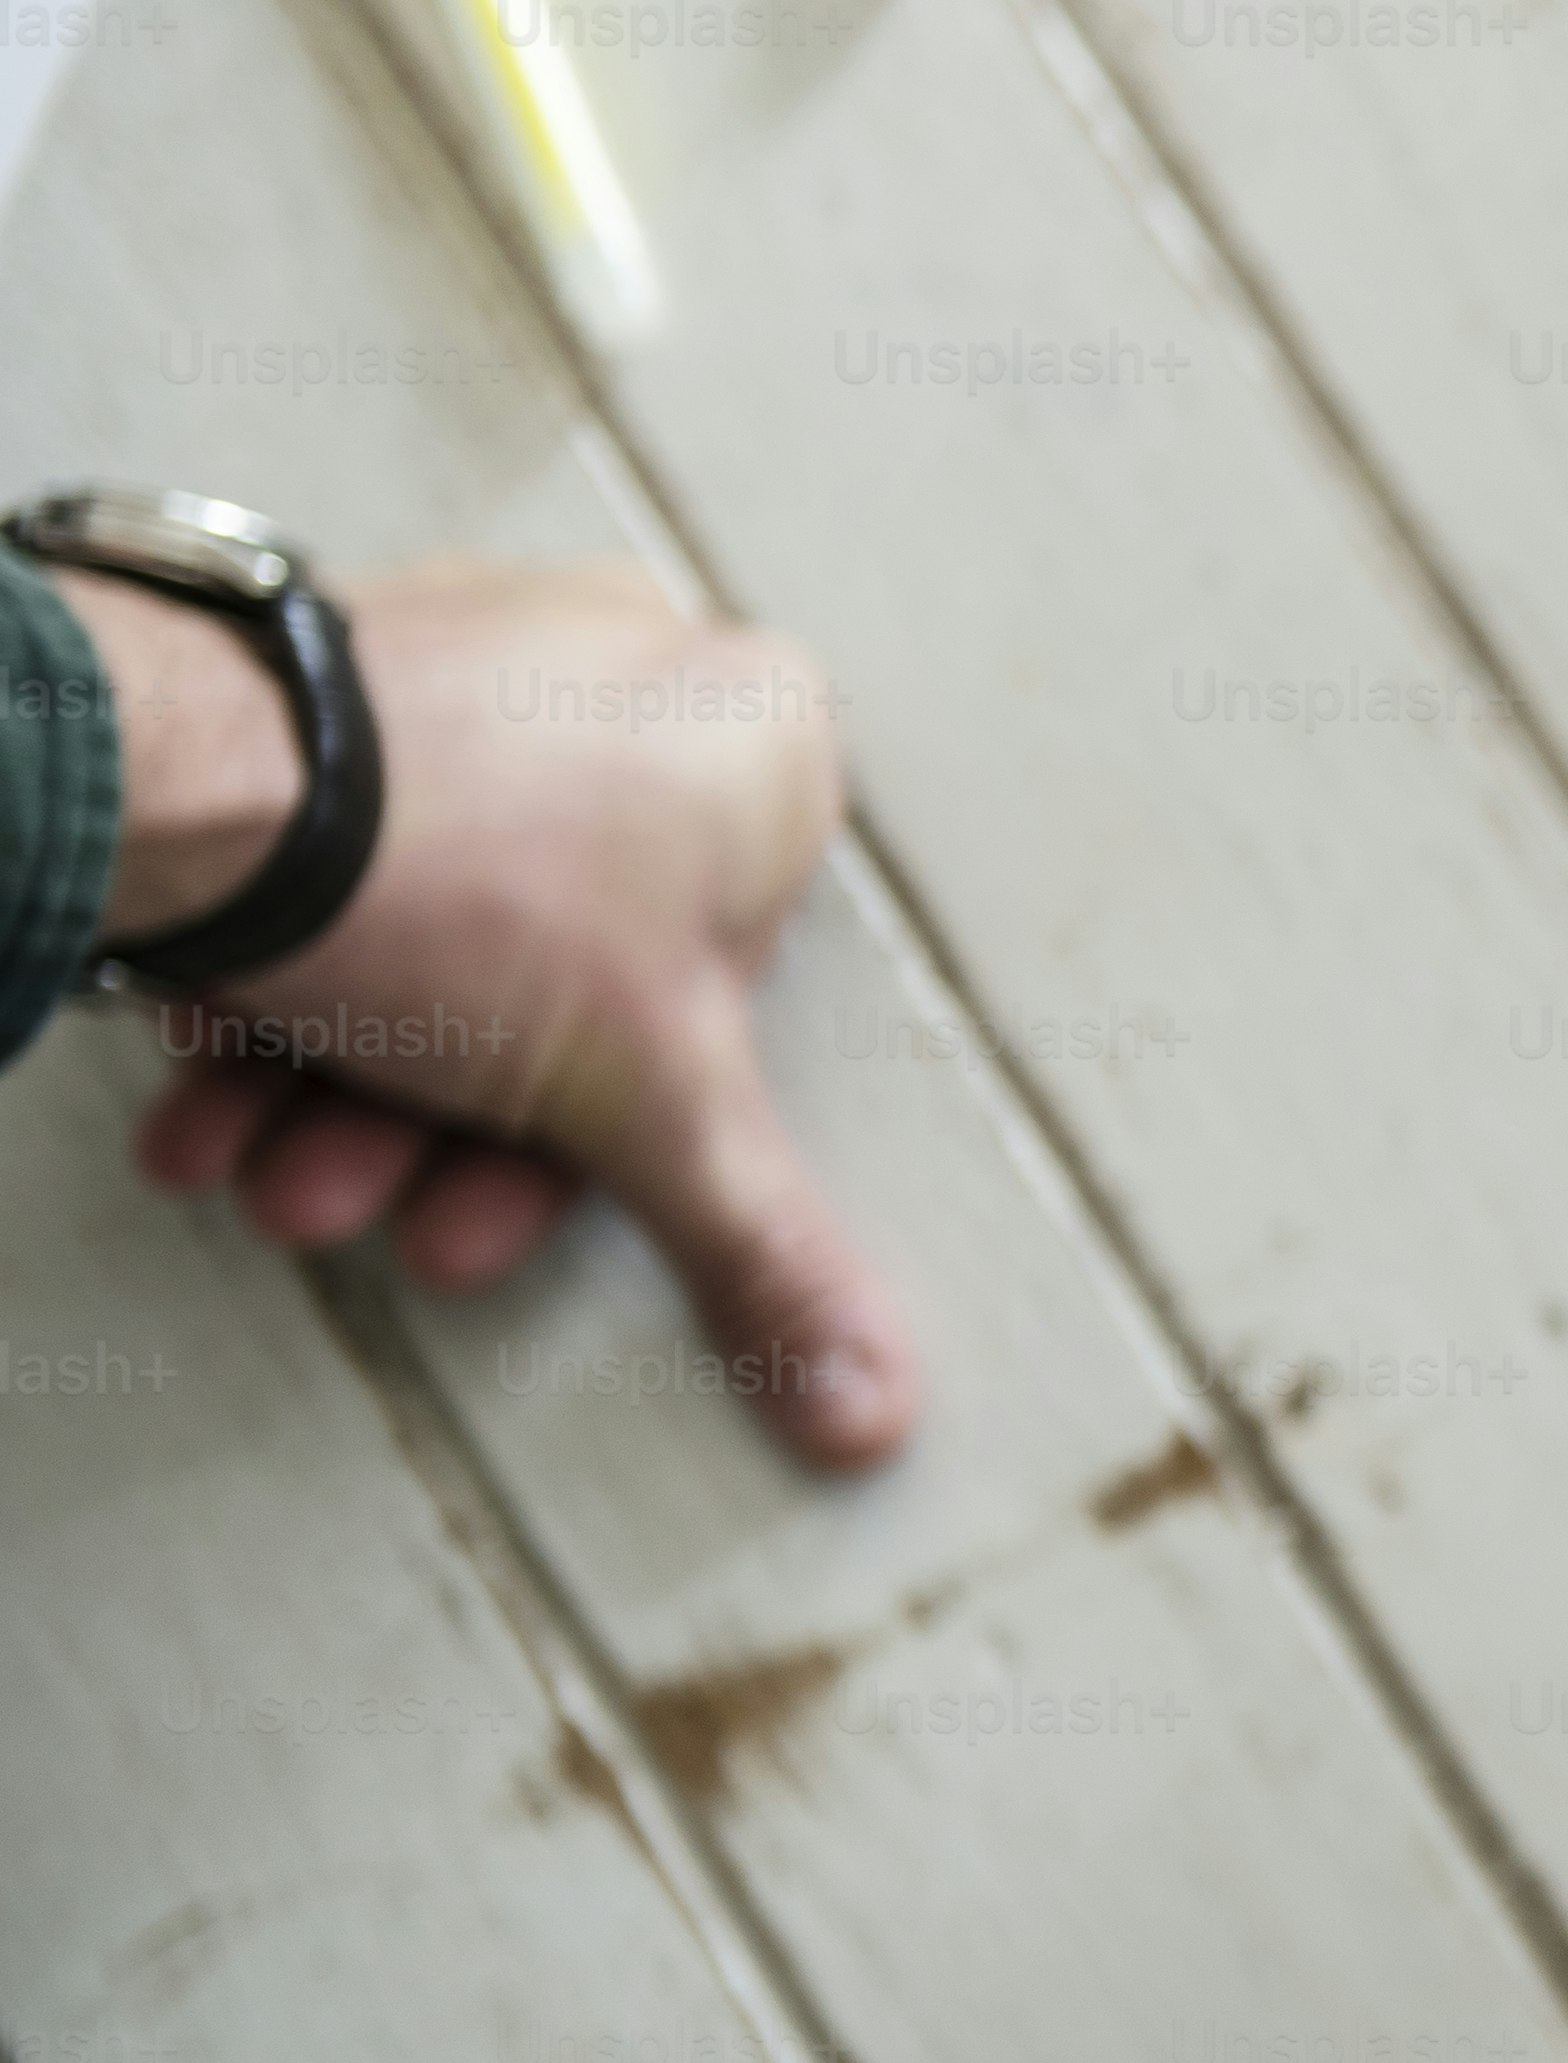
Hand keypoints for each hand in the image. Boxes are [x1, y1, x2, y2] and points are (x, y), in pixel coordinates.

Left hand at [76, 559, 914, 1466]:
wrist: (197, 774)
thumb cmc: (467, 885)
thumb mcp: (651, 1112)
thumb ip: (763, 1252)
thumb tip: (875, 1404)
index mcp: (768, 742)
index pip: (734, 979)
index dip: (623, 1119)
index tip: (537, 1186)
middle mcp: (637, 669)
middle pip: (568, 969)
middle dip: (453, 1129)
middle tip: (375, 1209)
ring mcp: (478, 657)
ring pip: (441, 921)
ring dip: (350, 1085)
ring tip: (272, 1170)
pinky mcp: (330, 675)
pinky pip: (337, 854)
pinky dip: (286, 978)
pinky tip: (221, 1079)